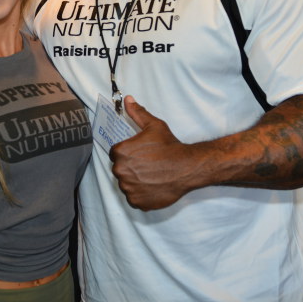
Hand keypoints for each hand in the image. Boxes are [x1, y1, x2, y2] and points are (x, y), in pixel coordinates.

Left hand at [109, 96, 195, 210]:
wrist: (187, 166)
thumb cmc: (170, 146)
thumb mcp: (153, 125)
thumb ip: (137, 113)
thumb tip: (128, 100)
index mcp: (120, 152)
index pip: (115, 154)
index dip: (128, 153)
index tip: (140, 154)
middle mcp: (120, 171)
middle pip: (120, 169)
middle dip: (131, 167)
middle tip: (148, 164)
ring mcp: (128, 188)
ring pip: (126, 184)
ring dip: (135, 181)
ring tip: (151, 175)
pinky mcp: (137, 201)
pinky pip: (133, 198)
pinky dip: (141, 194)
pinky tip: (152, 185)